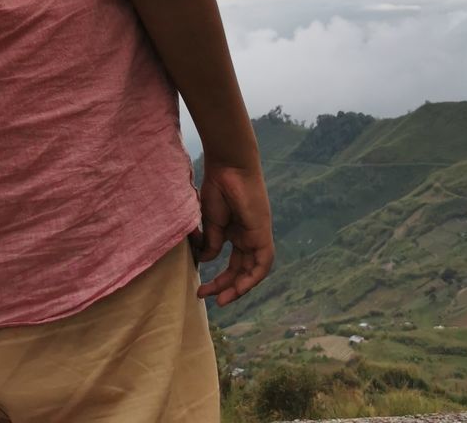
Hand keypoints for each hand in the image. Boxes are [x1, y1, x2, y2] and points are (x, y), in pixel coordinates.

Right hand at [190, 163, 273, 305]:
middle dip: (226, 286)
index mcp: (235, 232)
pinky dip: (253, 278)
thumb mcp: (211, 221)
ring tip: (222, 299)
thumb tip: (206, 261)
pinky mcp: (263, 234)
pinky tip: (239, 288)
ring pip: (252, 270)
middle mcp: (248, 237)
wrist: (229, 167)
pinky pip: (263, 263)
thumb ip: (212, 242)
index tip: (203, 290)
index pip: (232, 263)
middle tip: (208, 297)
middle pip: (241, 269)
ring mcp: (257, 236)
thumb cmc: (218, 187)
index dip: (220, 279)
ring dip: (239, 288)